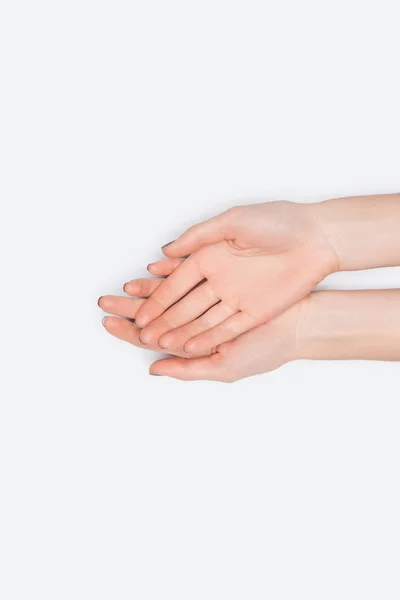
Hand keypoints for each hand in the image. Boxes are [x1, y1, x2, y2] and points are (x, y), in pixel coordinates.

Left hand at [99, 277, 306, 381]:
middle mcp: (197, 326)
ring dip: (145, 292)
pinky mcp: (219, 285)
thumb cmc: (266, 350)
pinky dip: (170, 276)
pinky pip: (189, 280)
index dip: (130, 332)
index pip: (156, 340)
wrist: (299, 323)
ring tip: (124, 287)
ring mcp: (207, 305)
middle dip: (129, 310)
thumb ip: (188, 370)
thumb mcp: (225, 368)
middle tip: (104, 301)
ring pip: (169, 298)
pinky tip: (154, 271)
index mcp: (196, 347)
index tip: (108, 323)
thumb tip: (154, 369)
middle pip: (156, 318)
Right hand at [131, 201, 337, 353]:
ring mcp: (237, 297)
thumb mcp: (233, 221)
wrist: (318, 236)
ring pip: (203, 320)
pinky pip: (229, 328)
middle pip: (185, 305)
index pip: (177, 283)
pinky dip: (210, 337)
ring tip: (160, 344)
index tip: (138, 315)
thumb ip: (198, 237)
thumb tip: (166, 251)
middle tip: (140, 335)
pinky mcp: (256, 311)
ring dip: (182, 332)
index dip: (157, 300)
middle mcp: (220, 279)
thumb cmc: (278, 221)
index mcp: (210, 256)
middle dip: (162, 321)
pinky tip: (191, 346)